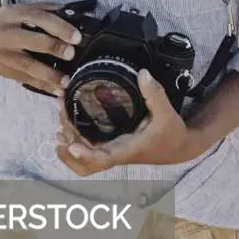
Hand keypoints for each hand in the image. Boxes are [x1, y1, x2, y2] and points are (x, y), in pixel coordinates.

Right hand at [0, 2, 81, 94]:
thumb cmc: (12, 19)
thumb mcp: (26, 8)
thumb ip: (49, 11)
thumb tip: (78, 17)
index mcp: (13, 14)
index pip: (38, 18)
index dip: (59, 28)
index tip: (76, 37)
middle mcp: (4, 33)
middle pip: (31, 42)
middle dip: (53, 48)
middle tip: (71, 55)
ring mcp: (0, 53)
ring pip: (26, 66)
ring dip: (49, 75)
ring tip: (66, 81)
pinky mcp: (0, 69)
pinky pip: (23, 79)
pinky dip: (42, 85)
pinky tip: (57, 90)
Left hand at [55, 69, 211, 175]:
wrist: (180, 147)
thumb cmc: (173, 135)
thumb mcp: (167, 114)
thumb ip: (155, 94)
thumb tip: (143, 74)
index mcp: (126, 150)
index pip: (102, 159)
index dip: (84, 155)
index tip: (71, 145)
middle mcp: (114, 153)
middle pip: (83, 164)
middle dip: (66, 149)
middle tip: (59, 126)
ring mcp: (111, 150)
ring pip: (81, 155)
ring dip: (66, 140)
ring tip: (60, 114)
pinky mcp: (111, 144)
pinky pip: (86, 145)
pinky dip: (73, 135)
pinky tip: (67, 120)